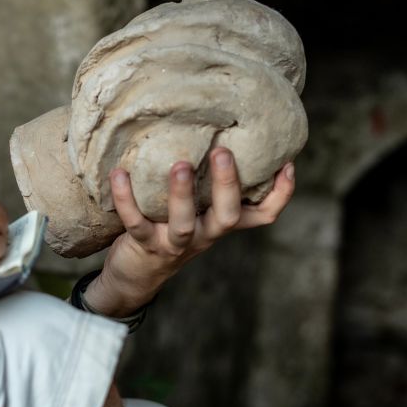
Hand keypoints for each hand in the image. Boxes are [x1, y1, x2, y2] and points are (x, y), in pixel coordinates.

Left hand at [83, 147, 295, 316]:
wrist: (136, 275)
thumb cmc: (169, 229)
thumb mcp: (196, 209)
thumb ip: (206, 183)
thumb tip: (213, 131)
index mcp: (220, 222)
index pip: (262, 215)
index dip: (280, 194)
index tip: (287, 164)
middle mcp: (204, 234)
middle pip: (227, 216)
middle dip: (227, 184)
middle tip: (223, 151)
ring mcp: (176, 243)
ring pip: (184, 223)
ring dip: (181, 194)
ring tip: (179, 165)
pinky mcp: (145, 245)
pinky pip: (136, 222)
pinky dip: (126, 198)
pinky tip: (119, 174)